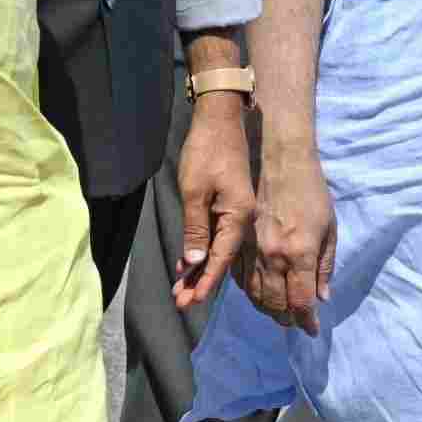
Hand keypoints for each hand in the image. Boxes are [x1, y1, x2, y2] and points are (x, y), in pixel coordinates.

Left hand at [173, 92, 254, 310]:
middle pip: (220, 257)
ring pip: (217, 247)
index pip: (221, 258)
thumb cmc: (206, 151)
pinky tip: (189, 262)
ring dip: (199, 268)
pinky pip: (216, 233)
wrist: (220, 118)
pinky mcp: (230, 203)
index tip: (190, 302)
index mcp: (238, 215)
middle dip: (199, 280)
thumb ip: (195, 228)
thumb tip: (196, 261)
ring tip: (181, 290)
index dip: (206, 281)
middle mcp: (242, 217)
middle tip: (180, 303)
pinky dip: (202, 248)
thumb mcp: (194, 190)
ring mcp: (237, 210)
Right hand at [238, 138, 334, 333]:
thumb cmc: (313, 192)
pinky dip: (250, 292)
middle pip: (275, 304)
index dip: (307, 321)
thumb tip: (322, 298)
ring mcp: (252, 250)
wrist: (283, 161)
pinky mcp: (238, 241)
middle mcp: (273, 257)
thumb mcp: (329, 229)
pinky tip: (260, 292)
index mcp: (300, 254)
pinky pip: (239, 278)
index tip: (312, 330)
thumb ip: (325, 266)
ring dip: (267, 309)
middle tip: (295, 321)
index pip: (301, 301)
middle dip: (287, 318)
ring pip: (255, 294)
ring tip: (279, 312)